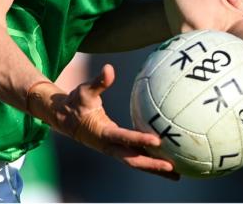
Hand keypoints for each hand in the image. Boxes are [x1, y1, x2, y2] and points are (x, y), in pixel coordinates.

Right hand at [34, 65, 178, 179]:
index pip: (123, 138)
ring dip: (154, 169)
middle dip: (151, 165)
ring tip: (177, 175)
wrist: (65, 120)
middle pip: (133, 159)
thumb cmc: (76, 103)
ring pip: (136, 162)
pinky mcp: (117, 148)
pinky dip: (150, 162)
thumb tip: (109, 68)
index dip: (139, 140)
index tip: (157, 141)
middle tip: (172, 167)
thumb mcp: (84, 91)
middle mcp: (109, 145)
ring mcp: (114, 149)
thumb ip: (98, 82)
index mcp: (101, 133)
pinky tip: (167, 164)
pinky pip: (136, 157)